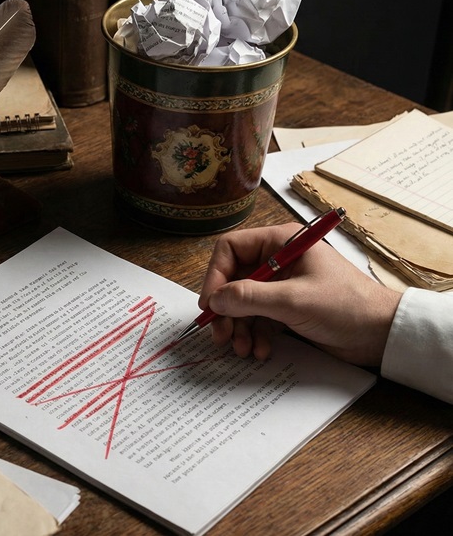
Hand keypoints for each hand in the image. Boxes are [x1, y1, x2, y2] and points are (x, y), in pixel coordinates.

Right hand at [197, 223, 400, 365]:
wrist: (382, 334)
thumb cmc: (346, 306)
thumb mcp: (293, 300)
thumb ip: (249, 297)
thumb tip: (214, 300)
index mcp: (281, 243)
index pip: (231, 249)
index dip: (216, 275)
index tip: (211, 304)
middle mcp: (278, 260)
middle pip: (233, 279)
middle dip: (226, 310)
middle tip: (220, 335)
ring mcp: (282, 285)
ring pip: (243, 303)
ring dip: (239, 327)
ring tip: (242, 349)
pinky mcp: (288, 307)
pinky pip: (258, 318)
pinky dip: (255, 335)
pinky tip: (261, 350)